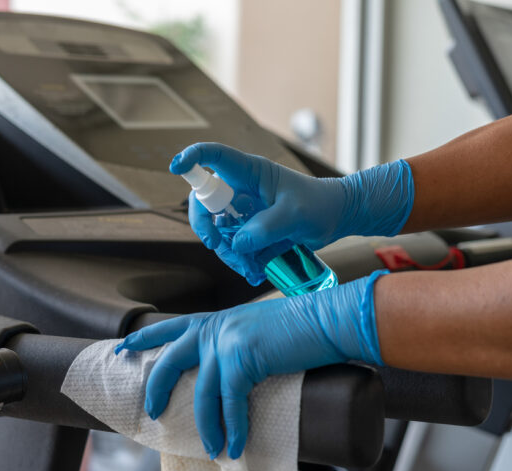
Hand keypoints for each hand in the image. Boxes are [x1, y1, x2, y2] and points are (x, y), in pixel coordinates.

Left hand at [115, 270, 386, 458]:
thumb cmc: (301, 328)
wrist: (328, 319)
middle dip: (157, 388)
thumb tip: (232, 376)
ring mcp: (226, 341)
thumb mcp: (257, 331)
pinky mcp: (242, 358)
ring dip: (206, 426)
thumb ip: (237, 347)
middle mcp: (215, 328)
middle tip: (153, 411)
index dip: (144, 339)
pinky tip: (235, 445)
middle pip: (170, 360)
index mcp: (217, 320)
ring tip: (212, 447)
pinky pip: (229, 403)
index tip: (122, 348)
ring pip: (201, 393)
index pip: (170, 327)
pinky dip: (233, 428)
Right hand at [171, 143, 413, 284]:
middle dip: (207, 228)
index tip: (176, 167)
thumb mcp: (296, 214)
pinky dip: (239, 262)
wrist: (335, 218)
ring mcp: (241, 210)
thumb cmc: (319, 204)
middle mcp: (239, 189)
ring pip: (217, 231)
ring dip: (228, 254)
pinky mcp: (247, 229)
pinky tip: (255, 272)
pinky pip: (232, 246)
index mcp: (249, 172)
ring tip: (251, 270)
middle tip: (219, 248)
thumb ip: (267, 227)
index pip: (214, 156)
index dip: (192, 158)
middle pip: (204, 203)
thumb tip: (238, 244)